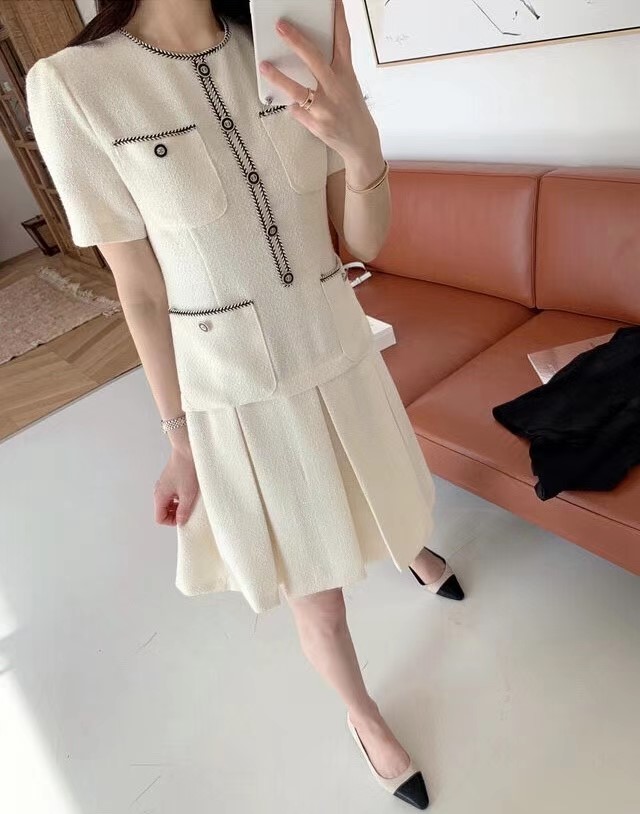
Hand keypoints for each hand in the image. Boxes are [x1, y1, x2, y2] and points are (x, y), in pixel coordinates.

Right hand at [153, 443, 198, 526]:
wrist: (187, 450)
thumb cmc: (187, 470)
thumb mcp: (188, 494)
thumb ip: (183, 511)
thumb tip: (180, 522)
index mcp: (160, 496)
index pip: (159, 518)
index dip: (171, 522)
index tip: (184, 518)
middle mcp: (159, 491)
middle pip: (162, 511)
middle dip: (174, 514)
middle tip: (188, 511)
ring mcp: (164, 484)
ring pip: (167, 503)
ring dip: (177, 506)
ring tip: (190, 501)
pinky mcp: (170, 479)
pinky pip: (171, 494)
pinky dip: (178, 498)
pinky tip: (189, 493)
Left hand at [258, 0, 382, 171]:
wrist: (361, 144)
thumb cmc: (351, 111)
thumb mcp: (348, 85)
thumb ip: (330, 69)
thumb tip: (304, 53)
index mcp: (347, 74)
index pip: (343, 40)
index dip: (338, 18)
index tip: (333, 0)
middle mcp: (337, 88)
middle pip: (315, 59)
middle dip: (296, 41)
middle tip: (281, 26)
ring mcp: (326, 108)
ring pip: (298, 89)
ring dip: (279, 77)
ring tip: (264, 65)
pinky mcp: (317, 124)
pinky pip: (296, 110)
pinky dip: (292, 106)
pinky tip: (289, 104)